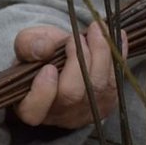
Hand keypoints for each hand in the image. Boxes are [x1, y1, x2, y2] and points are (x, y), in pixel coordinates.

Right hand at [12, 22, 126, 128]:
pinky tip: (116, 35)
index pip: (33, 111)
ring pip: (98, 86)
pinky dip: (118, 54)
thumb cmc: (42, 55)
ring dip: (100, 53)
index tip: (49, 67)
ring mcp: (86, 111)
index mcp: (30, 106)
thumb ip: (28, 44)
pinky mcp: (108, 102)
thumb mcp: (27, 44)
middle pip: (72, 94)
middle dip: (78, 60)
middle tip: (76, 37)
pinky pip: (116, 80)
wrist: (65, 58)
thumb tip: (43, 49)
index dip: (43, 91)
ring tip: (96, 29)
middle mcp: (59, 115)